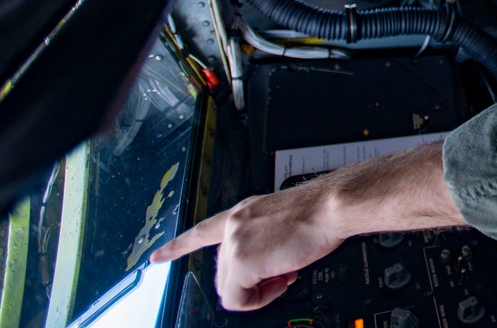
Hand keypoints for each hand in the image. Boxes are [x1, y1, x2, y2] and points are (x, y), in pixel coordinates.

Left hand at [150, 183, 340, 310]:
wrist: (328, 208)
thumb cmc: (318, 213)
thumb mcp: (282, 223)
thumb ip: (265, 241)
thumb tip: (269, 267)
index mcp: (243, 213)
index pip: (202, 230)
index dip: (177, 246)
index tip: (156, 257)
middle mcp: (234, 225)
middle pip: (224, 272)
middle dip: (251, 281)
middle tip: (281, 273)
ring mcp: (235, 243)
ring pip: (230, 287)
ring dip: (259, 289)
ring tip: (285, 273)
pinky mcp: (242, 262)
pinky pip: (238, 299)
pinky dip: (259, 299)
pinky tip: (280, 280)